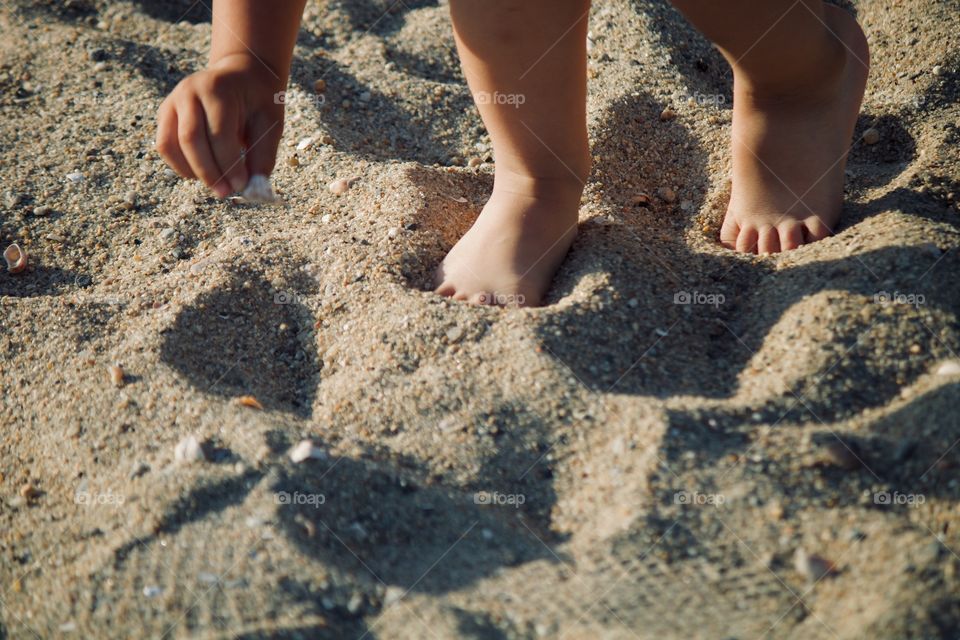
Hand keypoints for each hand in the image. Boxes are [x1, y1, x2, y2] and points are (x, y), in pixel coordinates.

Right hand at [156, 53, 285, 196]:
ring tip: (215, 184)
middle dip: (209, 172)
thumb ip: (262, 154)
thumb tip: (253, 189)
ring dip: (192, 171)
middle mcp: (189, 92)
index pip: (219, 133)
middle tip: (225, 192)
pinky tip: (202, 174)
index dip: (229, 164)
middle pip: (190, 139)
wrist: (240, 74)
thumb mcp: (271, 122)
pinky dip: (180, 165)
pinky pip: (165, 145)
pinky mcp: (165, 113)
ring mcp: (173, 101)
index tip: (241, 185)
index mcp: (218, 89)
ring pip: (170, 144)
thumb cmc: (258, 100)